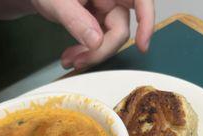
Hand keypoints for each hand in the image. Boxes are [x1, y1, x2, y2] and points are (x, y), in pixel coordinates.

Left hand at [32, 0, 154, 68]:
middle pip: (121, 28)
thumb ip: (76, 20)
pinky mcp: (98, 21)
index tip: (142, 45)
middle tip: (79, 62)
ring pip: (110, 39)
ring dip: (91, 55)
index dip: (147, 20)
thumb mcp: (56, 1)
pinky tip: (72, 56)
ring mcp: (106, 10)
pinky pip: (100, 42)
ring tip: (70, 60)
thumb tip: (96, 42)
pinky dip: (87, 52)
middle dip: (102, 50)